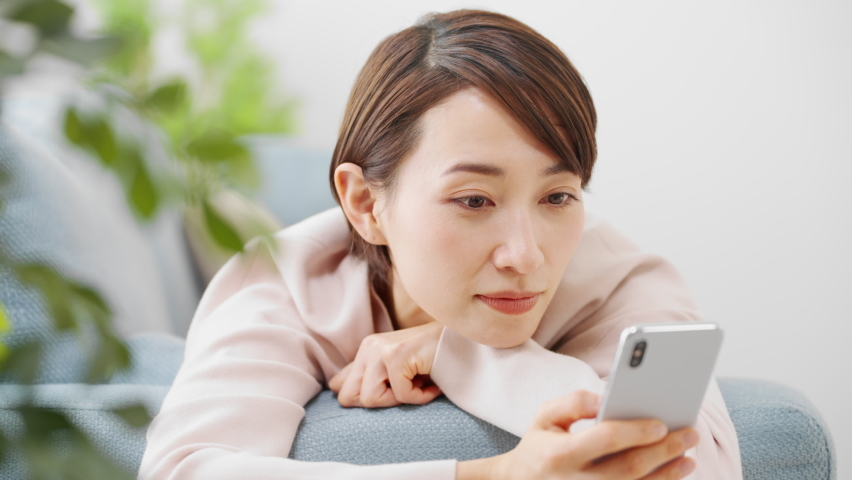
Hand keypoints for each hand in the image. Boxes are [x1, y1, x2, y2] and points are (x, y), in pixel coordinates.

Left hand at [328, 321, 444, 407]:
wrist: (462, 343)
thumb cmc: (432, 360)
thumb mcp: (397, 371)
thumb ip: (368, 378)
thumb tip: (334, 389)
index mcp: (365, 350)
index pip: (340, 386)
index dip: (364, 399)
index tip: (393, 392)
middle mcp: (368, 347)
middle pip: (350, 398)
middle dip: (382, 402)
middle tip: (407, 389)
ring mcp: (380, 349)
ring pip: (371, 399)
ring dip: (402, 399)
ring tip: (420, 384)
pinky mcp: (396, 355)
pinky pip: (401, 395)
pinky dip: (422, 396)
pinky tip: (433, 382)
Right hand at [459, 391, 698, 479]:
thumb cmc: (541, 442)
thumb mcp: (545, 415)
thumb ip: (573, 402)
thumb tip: (605, 398)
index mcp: (559, 454)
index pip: (604, 441)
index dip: (634, 431)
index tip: (660, 423)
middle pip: (628, 468)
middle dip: (663, 451)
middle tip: (690, 433)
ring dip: (668, 473)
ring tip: (690, 454)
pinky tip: (676, 470)